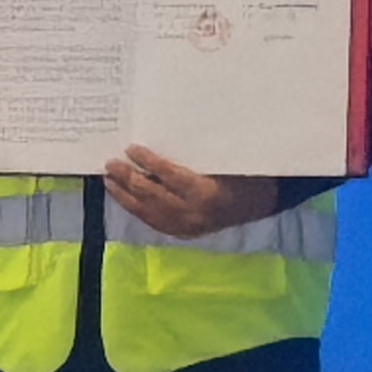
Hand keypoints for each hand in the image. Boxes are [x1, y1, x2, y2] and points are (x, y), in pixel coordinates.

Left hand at [105, 146, 279, 239]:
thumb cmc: (246, 174)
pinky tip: (125, 198)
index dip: (148, 162)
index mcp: (205, 193)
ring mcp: (186, 226)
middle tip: (111, 163)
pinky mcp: (183, 233)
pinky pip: (153, 222)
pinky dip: (137, 209)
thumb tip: (165, 138)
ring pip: (147, 212)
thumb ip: (196, 156)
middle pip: (151, 195)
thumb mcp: (226, 161)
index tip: (132, 148)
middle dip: (128, 178)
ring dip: (125, 195)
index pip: (168, 176)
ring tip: (109, 180)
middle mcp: (192, 213)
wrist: (262, 204)